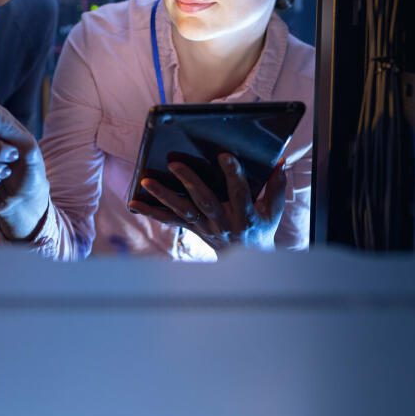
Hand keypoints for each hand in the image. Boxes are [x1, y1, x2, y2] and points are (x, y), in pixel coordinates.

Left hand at [129, 154, 286, 251]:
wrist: (246, 259)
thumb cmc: (261, 228)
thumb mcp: (274, 210)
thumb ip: (277, 186)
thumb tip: (281, 161)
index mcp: (245, 215)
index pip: (240, 192)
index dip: (233, 174)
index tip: (225, 156)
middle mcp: (222, 222)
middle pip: (204, 201)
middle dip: (189, 182)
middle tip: (174, 164)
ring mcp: (204, 227)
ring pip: (182, 211)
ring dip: (163, 196)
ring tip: (146, 181)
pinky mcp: (192, 228)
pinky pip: (169, 220)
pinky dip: (150, 211)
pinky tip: (134, 202)